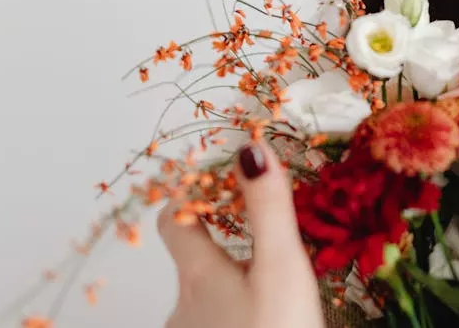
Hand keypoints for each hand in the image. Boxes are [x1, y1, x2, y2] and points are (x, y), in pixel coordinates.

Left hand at [158, 139, 324, 327]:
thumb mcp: (283, 267)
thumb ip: (269, 208)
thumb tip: (251, 148)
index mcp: (198, 275)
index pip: (175, 218)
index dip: (195, 192)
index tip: (226, 180)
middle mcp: (182, 308)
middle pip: (195, 261)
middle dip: (229, 245)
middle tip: (273, 240)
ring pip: (207, 300)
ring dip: (236, 287)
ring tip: (278, 287)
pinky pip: (216, 326)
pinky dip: (238, 318)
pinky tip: (267, 322)